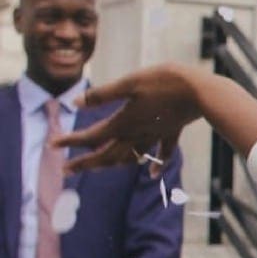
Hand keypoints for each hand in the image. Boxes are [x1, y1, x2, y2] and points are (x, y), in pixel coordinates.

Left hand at [53, 62, 204, 175]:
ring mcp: (155, 135)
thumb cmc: (165, 82)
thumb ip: (102, 95)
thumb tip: (75, 103)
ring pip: (130, 157)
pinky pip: (162, 154)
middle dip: (85, 163)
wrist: (202, 92)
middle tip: (66, 171)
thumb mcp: (130, 82)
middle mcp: (137, 134)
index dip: (70, 141)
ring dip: (112, 164)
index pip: (91, 136)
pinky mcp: (171, 132)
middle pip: (107, 154)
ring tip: (98, 167)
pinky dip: (155, 166)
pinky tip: (151, 175)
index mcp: (124, 122)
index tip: (52, 145)